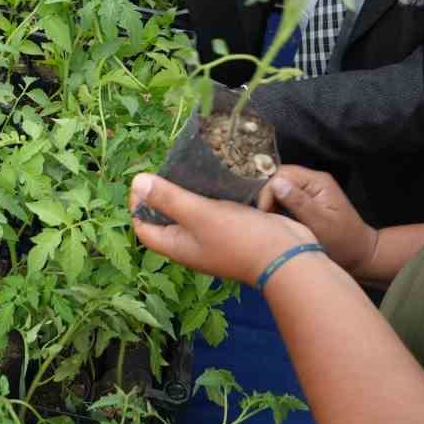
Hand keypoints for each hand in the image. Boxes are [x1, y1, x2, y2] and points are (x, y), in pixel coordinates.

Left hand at [129, 173, 316, 286]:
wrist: (287, 256)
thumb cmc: (239, 238)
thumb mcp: (199, 215)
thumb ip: (169, 199)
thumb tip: (137, 182)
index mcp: (178, 246)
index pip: (144, 228)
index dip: (138, 205)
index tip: (143, 179)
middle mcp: (193, 244)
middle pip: (167, 219)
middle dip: (163, 194)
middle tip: (167, 167)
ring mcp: (215, 238)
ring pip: (192, 212)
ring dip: (189, 191)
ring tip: (189, 166)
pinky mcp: (234, 228)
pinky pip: (215, 209)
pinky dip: (212, 193)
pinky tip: (216, 175)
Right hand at [257, 166, 379, 278]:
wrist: (361, 255)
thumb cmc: (343, 241)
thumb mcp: (320, 224)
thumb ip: (298, 202)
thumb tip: (275, 183)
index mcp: (318, 181)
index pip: (283, 174)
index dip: (269, 190)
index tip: (265, 214)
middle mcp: (313, 181)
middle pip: (280, 178)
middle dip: (269, 196)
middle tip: (267, 219)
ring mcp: (311, 190)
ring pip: (281, 188)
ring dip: (273, 203)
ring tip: (272, 222)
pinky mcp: (308, 201)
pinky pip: (287, 198)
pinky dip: (279, 208)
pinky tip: (278, 222)